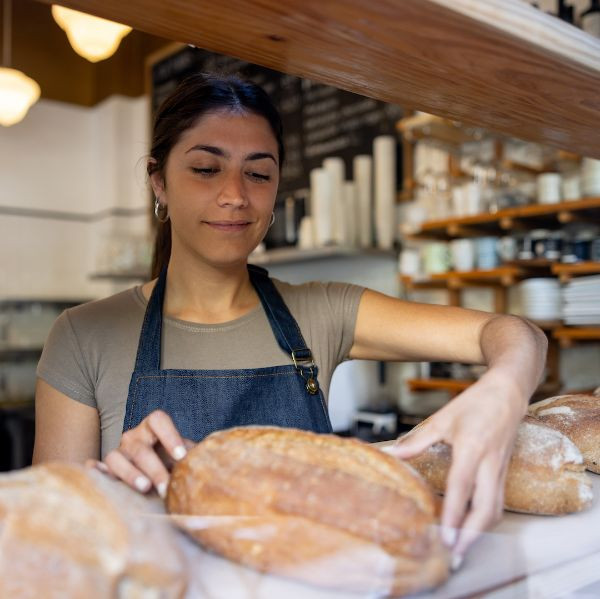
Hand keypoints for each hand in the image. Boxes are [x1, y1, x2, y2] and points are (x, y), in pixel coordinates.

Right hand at [87, 410, 194, 497]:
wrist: (157, 473)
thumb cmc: (173, 462)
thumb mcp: (183, 457)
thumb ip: (192, 457)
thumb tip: (207, 464)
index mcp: (153, 427)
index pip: (158, 420)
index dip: (170, 436)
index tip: (182, 457)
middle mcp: (133, 437)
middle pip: (140, 447)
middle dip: (154, 468)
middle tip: (166, 487)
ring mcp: (118, 452)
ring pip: (116, 457)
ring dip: (129, 473)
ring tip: (144, 487)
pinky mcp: (106, 469)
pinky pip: (96, 468)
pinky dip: (94, 471)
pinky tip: (94, 474)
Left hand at [388, 371, 527, 564]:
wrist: (508, 392)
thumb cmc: (475, 403)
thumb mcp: (443, 418)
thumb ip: (418, 440)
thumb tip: (394, 455)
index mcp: (472, 448)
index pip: (461, 486)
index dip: (453, 513)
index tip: (445, 535)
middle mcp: (490, 463)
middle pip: (486, 507)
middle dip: (472, 535)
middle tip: (455, 553)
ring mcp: (501, 468)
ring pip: (496, 508)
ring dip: (481, 531)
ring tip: (462, 547)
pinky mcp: (505, 471)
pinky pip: (499, 501)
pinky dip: (487, 518)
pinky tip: (474, 527)